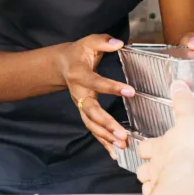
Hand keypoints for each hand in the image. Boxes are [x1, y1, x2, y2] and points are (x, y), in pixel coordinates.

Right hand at [54, 35, 134, 158]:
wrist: (62, 65)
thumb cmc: (79, 53)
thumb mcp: (89, 42)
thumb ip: (103, 41)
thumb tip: (118, 43)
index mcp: (79, 75)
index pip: (96, 82)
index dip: (112, 87)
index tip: (131, 91)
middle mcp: (78, 94)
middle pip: (91, 112)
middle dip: (107, 124)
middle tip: (122, 134)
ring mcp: (81, 106)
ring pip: (92, 125)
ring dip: (106, 137)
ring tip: (122, 145)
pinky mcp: (85, 113)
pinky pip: (93, 130)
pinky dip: (103, 143)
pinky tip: (115, 153)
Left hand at [136, 80, 193, 194]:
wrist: (191, 179)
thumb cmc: (189, 150)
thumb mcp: (189, 118)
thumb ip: (183, 103)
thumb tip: (178, 85)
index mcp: (158, 147)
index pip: (144, 147)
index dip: (145, 147)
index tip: (147, 146)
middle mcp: (155, 168)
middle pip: (143, 171)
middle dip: (146, 170)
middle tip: (154, 168)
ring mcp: (161, 186)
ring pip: (150, 188)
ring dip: (154, 186)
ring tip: (162, 185)